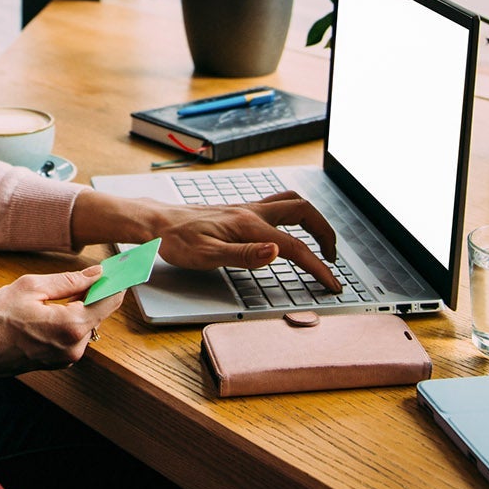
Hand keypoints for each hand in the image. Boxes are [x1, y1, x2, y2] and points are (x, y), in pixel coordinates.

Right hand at [0, 266, 120, 383]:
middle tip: (87, 272)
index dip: (115, 281)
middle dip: (94, 291)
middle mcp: (74, 346)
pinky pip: (73, 335)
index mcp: (71, 326)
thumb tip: (95, 274)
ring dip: (79, 305)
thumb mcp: (30, 287)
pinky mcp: (58, 361)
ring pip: (86, 323)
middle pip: (99, 312)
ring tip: (54, 293)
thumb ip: (68, 281)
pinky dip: (69, 319)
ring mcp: (67, 357)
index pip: (109, 300)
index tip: (119, 267)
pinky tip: (49, 310)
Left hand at [153, 192, 340, 291]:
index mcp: (249, 225)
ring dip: (312, 220)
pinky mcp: (240, 211)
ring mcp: (247, 209)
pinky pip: (277, 206)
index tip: (332, 284)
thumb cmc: (176, 241)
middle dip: (325, 233)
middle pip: (304, 212)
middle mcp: (252, 212)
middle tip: (332, 258)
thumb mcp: (206, 255)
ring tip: (319, 242)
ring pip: (292, 203)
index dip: (318, 267)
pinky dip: (294, 216)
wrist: (156, 222)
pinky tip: (289, 230)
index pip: (295, 247)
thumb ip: (244, 255)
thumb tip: (277, 252)